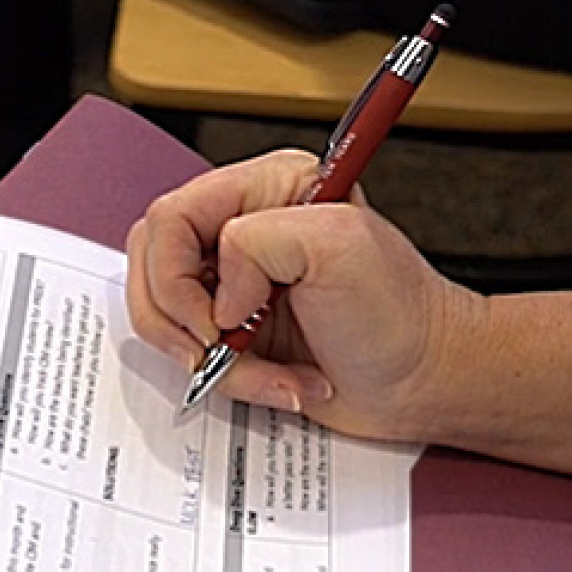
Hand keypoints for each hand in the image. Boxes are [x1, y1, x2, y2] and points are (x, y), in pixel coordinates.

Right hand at [125, 149, 483, 443]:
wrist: (421, 382)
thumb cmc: (398, 316)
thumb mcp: (338, 247)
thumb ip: (256, 242)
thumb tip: (218, 294)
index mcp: (265, 190)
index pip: (170, 218)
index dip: (176, 275)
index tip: (222, 317)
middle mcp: (239, 231)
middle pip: (150, 264)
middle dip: (178, 320)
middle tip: (221, 344)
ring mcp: (230, 284)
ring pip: (161, 315)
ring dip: (207, 358)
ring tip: (263, 367)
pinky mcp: (230, 331)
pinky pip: (187, 354)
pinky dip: (228, 380)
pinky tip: (278, 378)